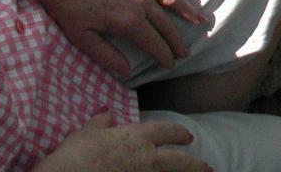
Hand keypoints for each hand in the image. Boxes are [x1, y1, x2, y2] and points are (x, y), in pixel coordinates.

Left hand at [31, 0, 207, 77]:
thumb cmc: (68, 6)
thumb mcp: (82, 38)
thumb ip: (106, 56)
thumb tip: (127, 71)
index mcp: (128, 20)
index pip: (154, 42)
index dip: (164, 55)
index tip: (171, 64)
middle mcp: (141, 0)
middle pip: (165, 23)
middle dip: (177, 39)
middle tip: (186, 51)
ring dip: (187, 9)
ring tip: (200, 19)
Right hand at [32, 113, 208, 171]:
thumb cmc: (73, 155)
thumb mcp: (85, 133)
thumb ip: (100, 122)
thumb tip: (107, 114)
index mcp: (136, 138)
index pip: (166, 131)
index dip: (178, 133)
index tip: (188, 137)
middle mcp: (144, 159)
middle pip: (178, 161)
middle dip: (195, 164)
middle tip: (207, 167)